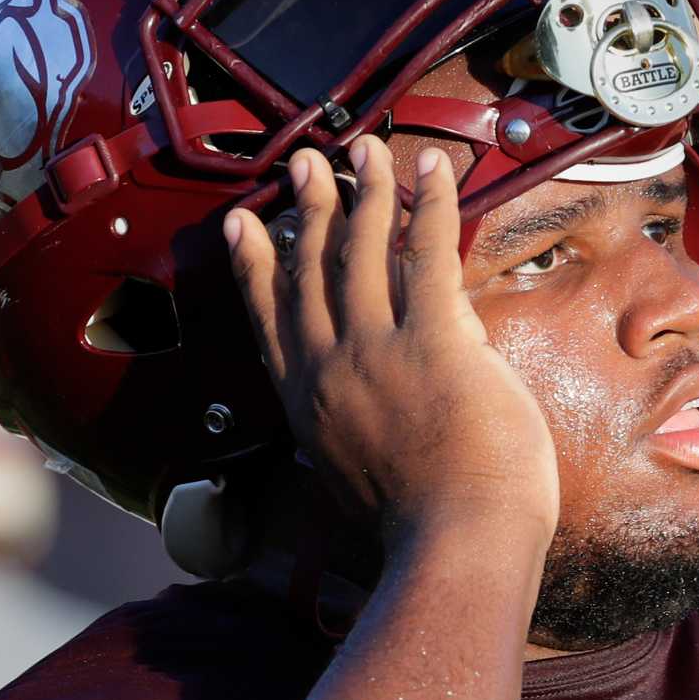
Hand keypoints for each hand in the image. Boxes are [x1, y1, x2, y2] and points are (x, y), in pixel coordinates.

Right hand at [226, 139, 558, 541]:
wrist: (454, 550)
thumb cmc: (422, 534)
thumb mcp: (359, 479)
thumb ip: (356, 433)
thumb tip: (372, 408)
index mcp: (309, 408)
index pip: (273, 321)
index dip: (257, 265)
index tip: (244, 226)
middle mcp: (331, 370)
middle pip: (311, 270)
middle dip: (309, 207)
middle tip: (305, 164)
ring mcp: (379, 352)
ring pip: (364, 250)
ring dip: (365, 189)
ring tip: (365, 148)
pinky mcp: (435, 341)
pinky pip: (429, 253)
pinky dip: (431, 203)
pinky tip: (433, 167)